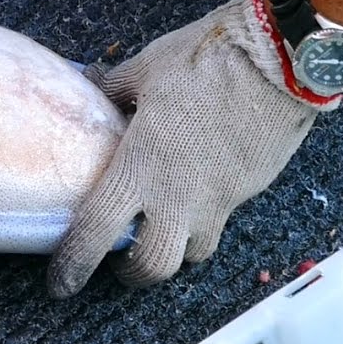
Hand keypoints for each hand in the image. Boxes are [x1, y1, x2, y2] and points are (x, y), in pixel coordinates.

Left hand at [47, 0, 342, 297]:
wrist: (281, 61)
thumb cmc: (206, 60)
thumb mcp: (145, 69)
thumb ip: (112, 88)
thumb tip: (90, 83)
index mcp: (138, 166)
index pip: (96, 233)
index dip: (73, 263)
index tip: (61, 283)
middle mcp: (176, 196)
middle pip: (152, 267)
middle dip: (132, 274)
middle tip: (119, 262)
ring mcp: (216, 199)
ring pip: (192, 254)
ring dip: (173, 252)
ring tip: (160, 233)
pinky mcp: (247, 191)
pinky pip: (220, 222)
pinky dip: (203, 221)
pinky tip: (195, 196)